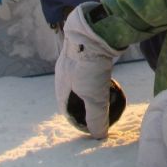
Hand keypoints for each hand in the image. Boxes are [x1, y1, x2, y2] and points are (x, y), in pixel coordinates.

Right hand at [55, 3, 122, 137]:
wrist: (94, 30)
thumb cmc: (89, 66)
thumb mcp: (94, 97)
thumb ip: (96, 117)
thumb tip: (99, 136)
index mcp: (61, 84)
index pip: (64, 107)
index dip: (74, 117)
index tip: (86, 124)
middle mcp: (64, 70)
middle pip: (71, 91)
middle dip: (81, 102)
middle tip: (94, 108)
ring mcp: (74, 56)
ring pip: (81, 77)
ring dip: (89, 86)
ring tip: (102, 92)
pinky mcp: (85, 47)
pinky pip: (89, 64)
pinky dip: (96, 73)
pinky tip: (106, 73)